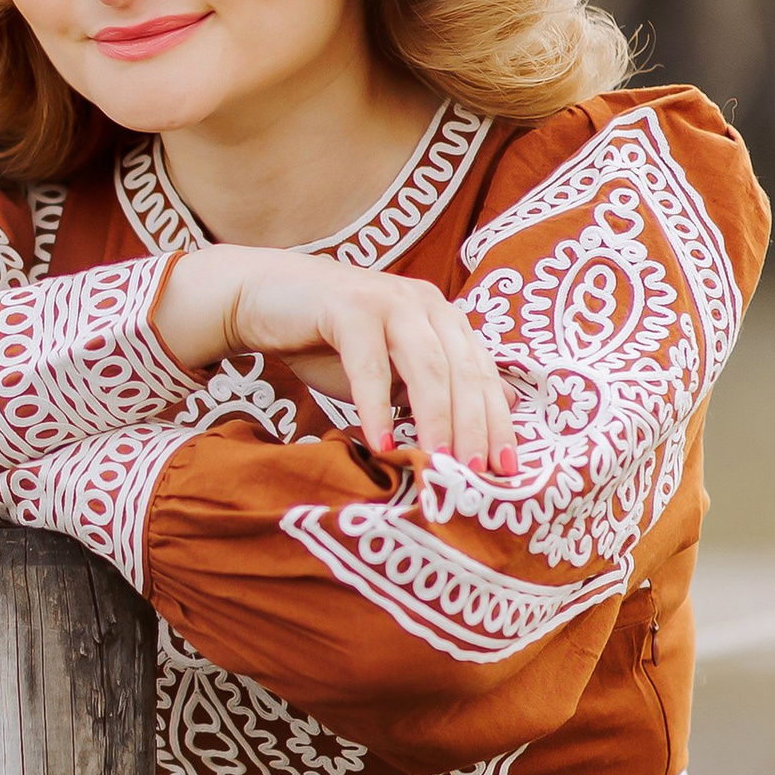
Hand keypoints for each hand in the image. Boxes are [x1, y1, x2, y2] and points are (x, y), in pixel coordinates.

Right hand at [156, 246, 517, 472]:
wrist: (267, 298)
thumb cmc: (332, 342)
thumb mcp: (392, 372)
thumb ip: (433, 392)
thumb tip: (491, 421)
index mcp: (445, 319)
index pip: (483, 375)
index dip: (498, 423)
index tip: (507, 471)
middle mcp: (427, 304)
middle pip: (463, 373)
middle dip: (474, 428)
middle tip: (475, 475)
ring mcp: (390, 301)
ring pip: (427, 367)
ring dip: (436, 419)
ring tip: (438, 463)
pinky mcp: (350, 307)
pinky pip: (370, 364)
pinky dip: (376, 407)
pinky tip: (379, 443)